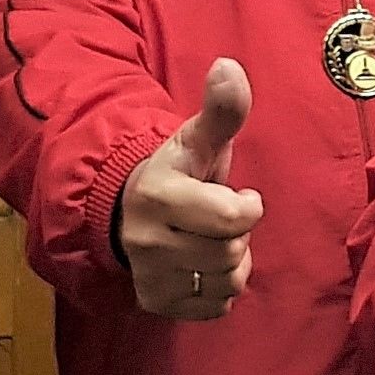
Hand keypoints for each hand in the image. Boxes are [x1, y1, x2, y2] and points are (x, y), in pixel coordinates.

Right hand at [118, 59, 262, 321]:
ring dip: (231, 262)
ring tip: (209, 240)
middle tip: (217, 219)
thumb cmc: (178, 172)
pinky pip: (216, 307)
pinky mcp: (154, 303)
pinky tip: (201, 266)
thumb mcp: (198, 140)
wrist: (127, 210)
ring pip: (226, 283)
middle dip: (236, 235)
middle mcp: (146, 240)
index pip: (233, 219)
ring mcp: (148, 276)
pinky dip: (219, 290)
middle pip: (230, 253)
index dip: (247, 207)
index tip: (236, 194)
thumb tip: (230, 67)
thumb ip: (221, 109)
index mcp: (158, 195)